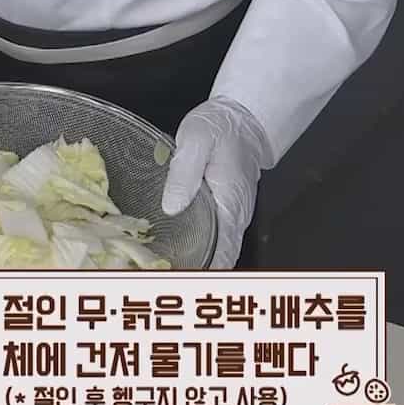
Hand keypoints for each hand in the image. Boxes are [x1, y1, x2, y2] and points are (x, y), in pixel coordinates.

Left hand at [161, 97, 271, 269]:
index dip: (207, 270)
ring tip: (164, 278)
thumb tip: (172, 206)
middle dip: (198, 273)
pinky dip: (201, 252)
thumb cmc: (218, 128)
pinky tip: (177, 257)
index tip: (184, 284)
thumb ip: (184, 173)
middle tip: (163, 285)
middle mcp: (235, 215)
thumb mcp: (196, 141)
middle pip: (222, 257)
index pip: (224, 249)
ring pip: (220, 251)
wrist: (240, 119)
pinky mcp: (224, 211)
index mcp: (230, 202)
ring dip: (199, 265)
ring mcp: (232, 215)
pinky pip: (216, 239)